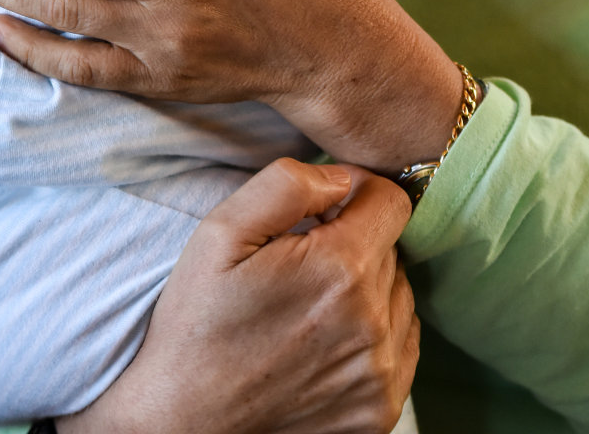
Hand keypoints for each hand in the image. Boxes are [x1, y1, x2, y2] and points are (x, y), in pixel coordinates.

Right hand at [59, 158, 418, 433]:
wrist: (186, 421)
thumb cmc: (198, 324)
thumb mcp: (221, 232)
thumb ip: (287, 185)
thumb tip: (342, 179)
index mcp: (340, 269)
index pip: (391, 201)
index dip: (357, 192)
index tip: (323, 209)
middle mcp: (372, 323)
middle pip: (392, 248)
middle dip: (355, 240)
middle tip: (302, 260)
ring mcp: (381, 374)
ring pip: (399, 295)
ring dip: (368, 287)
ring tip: (311, 303)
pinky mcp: (381, 410)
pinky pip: (402, 346)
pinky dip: (375, 333)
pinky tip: (327, 338)